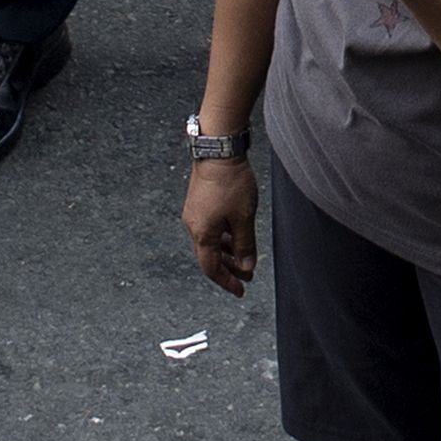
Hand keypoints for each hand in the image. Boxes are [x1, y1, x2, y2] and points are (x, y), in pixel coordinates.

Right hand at [183, 155, 257, 296]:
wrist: (218, 151)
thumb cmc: (230, 182)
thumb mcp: (244, 218)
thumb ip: (245, 245)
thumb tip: (246, 266)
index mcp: (202, 234)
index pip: (211, 268)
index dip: (226, 282)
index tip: (240, 290)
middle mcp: (193, 226)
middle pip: (209, 256)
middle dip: (229, 269)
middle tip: (246, 277)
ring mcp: (195, 214)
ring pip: (211, 242)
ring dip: (227, 252)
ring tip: (245, 258)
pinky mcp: (199, 203)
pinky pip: (210, 228)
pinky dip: (223, 237)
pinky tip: (235, 236)